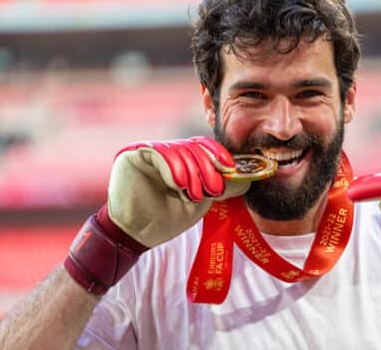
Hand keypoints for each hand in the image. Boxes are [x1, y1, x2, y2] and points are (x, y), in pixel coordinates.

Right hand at [107, 137, 249, 246]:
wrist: (139, 235)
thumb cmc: (167, 218)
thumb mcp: (201, 201)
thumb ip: (221, 187)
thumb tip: (247, 179)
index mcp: (182, 158)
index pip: (202, 146)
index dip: (217, 154)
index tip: (229, 168)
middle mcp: (166, 151)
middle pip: (193, 147)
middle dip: (207, 167)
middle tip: (213, 189)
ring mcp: (149, 150)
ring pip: (179, 149)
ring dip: (192, 172)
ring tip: (194, 194)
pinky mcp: (133, 153)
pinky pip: (159, 152)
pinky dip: (173, 167)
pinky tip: (179, 184)